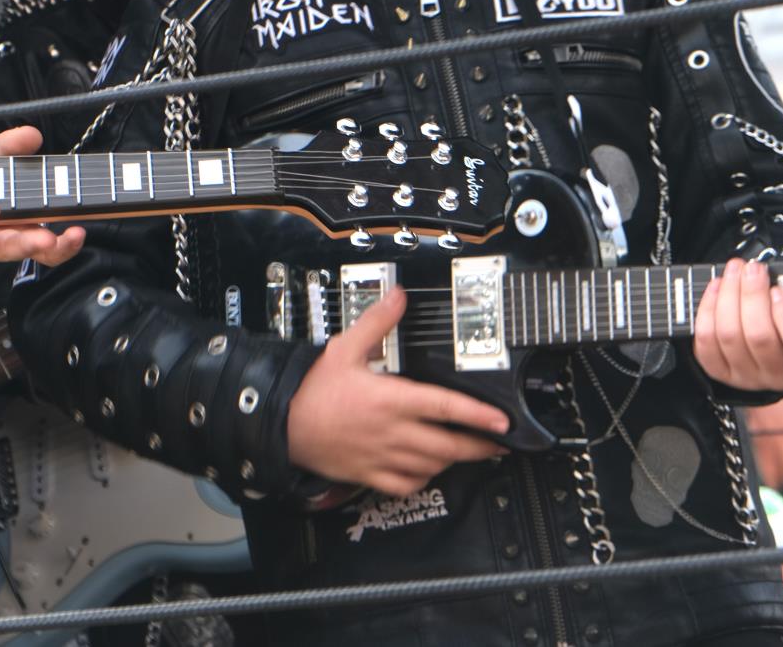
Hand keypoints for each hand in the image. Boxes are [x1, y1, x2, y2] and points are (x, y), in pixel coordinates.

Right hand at [287, 287, 510, 495]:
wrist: (280, 421)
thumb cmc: (311, 388)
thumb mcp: (343, 347)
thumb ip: (377, 323)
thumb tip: (399, 297)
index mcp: (390, 399)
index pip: (445, 407)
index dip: (478, 416)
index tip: (502, 422)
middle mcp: (392, 431)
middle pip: (449, 446)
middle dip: (480, 446)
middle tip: (499, 443)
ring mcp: (382, 457)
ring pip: (432, 467)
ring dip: (453, 460)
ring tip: (467, 451)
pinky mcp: (369, 474)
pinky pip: (407, 485)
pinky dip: (423, 479)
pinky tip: (427, 469)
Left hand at [694, 230, 782, 392]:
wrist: (771, 341)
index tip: (778, 288)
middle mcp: (782, 375)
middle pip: (759, 336)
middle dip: (750, 295)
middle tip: (750, 267)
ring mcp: (749, 377)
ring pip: (730, 337)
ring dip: (726, 297)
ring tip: (732, 271)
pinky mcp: (720, 373)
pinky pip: (706, 344)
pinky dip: (706, 312)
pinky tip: (715, 288)